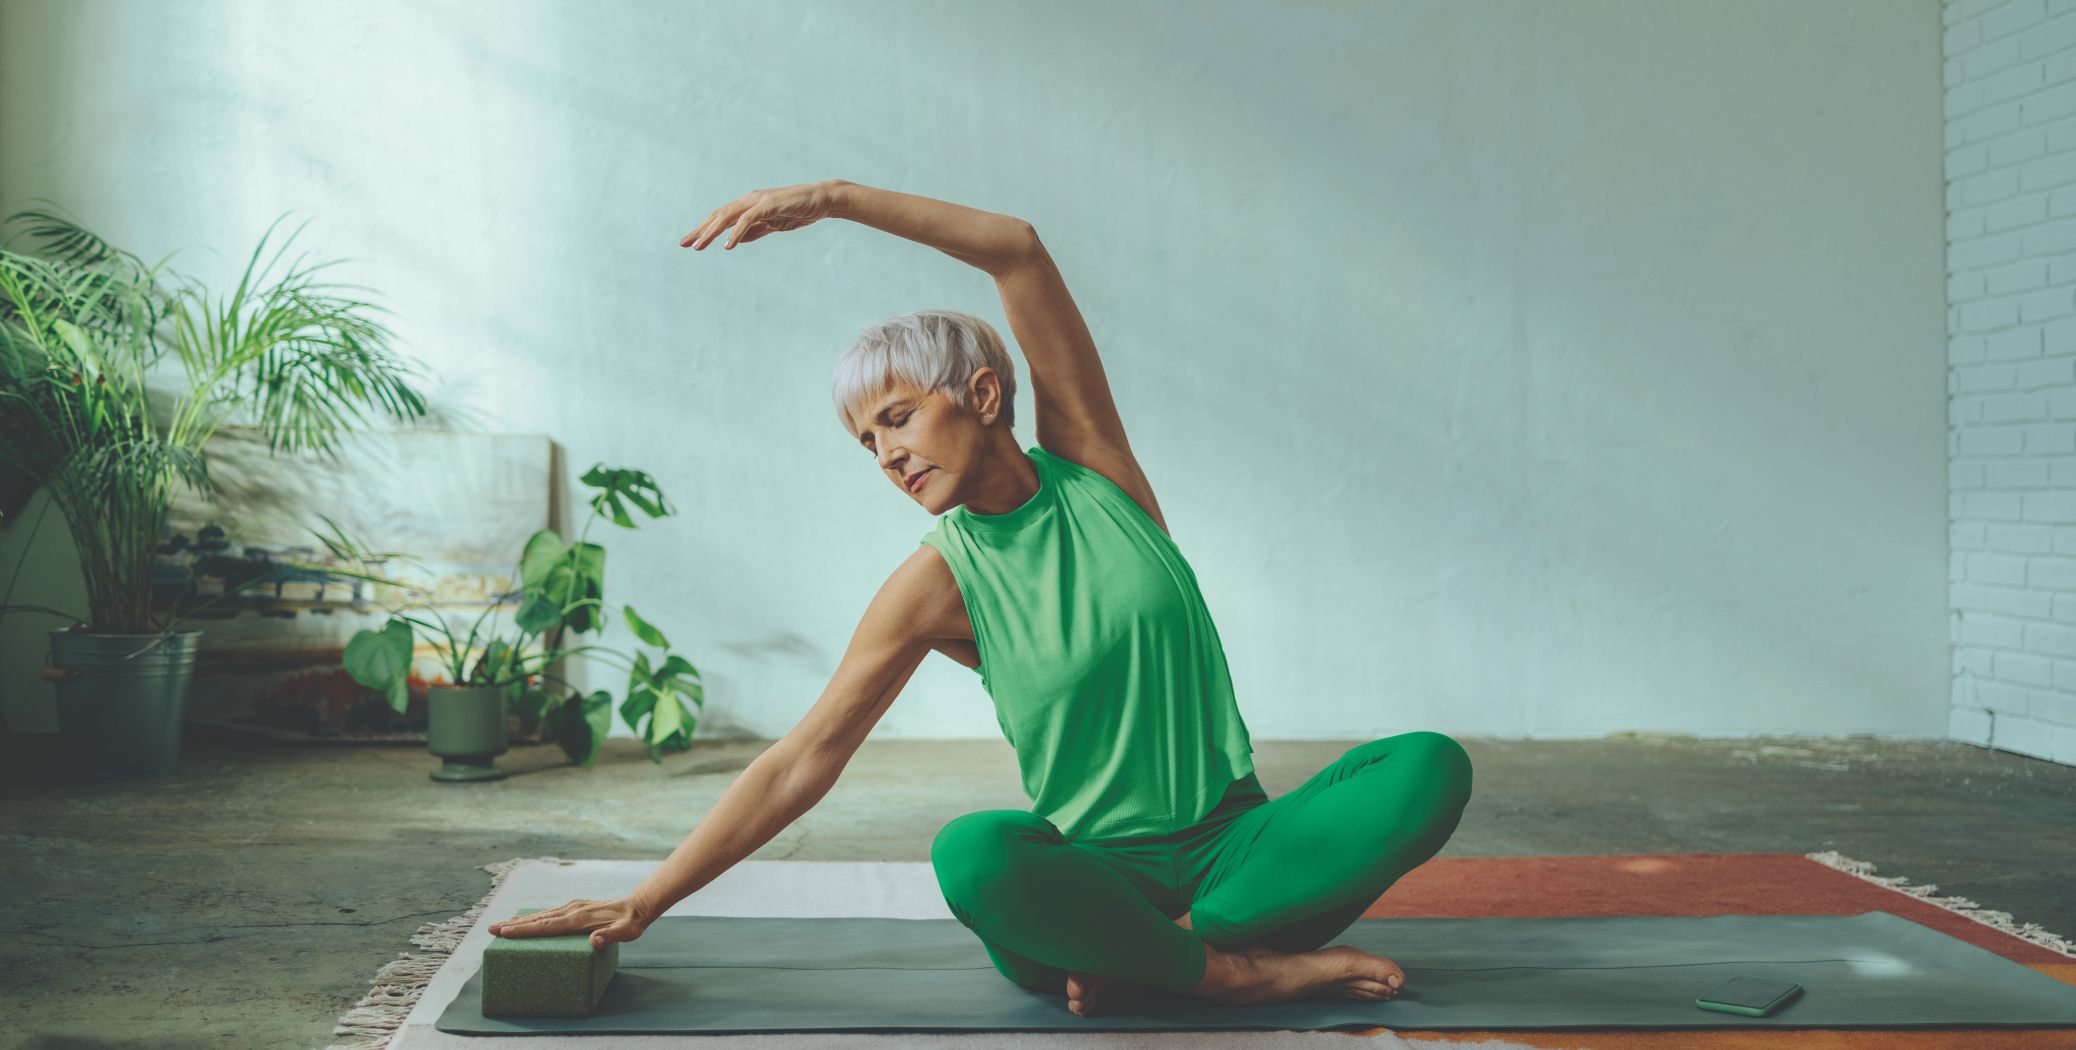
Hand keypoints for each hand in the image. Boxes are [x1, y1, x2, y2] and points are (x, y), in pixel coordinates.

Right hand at [486, 895, 652, 948]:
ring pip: (541, 915)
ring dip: (520, 920)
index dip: (524, 931)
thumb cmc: (631, 923)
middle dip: (513, 925)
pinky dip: (534, 917)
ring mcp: (573, 907)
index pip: (546, 926)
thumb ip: (610, 936)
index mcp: (578, 919)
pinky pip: (550, 913)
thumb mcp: (625, 932)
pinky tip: (527, 921)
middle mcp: (572, 910)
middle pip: (537, 919)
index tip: (504, 933)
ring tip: (501, 926)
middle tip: (490, 929)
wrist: (638, 906)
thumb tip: (594, 941)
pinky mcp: (576, 907)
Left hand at [680, 180, 841, 250]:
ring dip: (711, 232)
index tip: (689, 242)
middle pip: (718, 216)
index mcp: (748, 205)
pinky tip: (728, 246)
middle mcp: (748, 200)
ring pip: (727, 217)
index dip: (704, 229)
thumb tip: (735, 240)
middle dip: (700, 230)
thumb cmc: (799, 211)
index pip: (720, 217)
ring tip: (698, 247)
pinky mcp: (768, 205)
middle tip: (683, 244)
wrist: (822, 200)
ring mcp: (758, 201)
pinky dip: (736, 233)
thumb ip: (754, 231)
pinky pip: (748, 220)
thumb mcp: (773, 225)